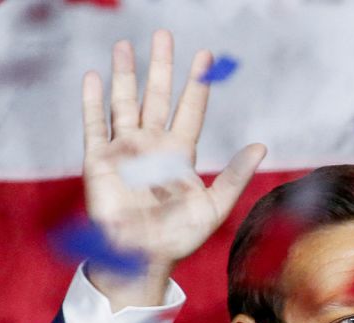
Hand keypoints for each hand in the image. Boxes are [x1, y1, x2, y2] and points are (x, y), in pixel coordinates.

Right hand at [81, 30, 266, 308]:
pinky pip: (94, 124)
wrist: (141, 258)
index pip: (190, 110)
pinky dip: (93, 101)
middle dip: (161, 67)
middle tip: (164, 34)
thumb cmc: (178, 238)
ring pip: (125, 103)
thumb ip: (234, 176)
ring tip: (125, 45)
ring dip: (125, 74)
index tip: (205, 56)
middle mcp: (152, 146)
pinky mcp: (99, 160)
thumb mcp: (213, 207)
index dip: (197, 84)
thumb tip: (261, 146)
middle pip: (157, 97)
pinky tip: (94, 77)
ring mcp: (124, 150)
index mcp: (179, 154)